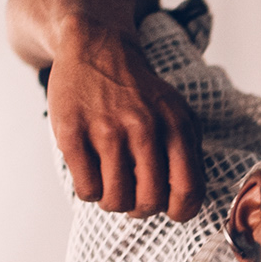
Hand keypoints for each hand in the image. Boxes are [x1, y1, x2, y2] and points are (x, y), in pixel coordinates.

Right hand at [47, 18, 202, 219]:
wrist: (98, 50)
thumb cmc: (141, 94)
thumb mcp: (177, 114)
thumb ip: (189, 154)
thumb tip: (187, 202)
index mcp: (176, 126)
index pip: (187, 191)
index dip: (179, 212)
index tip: (169, 209)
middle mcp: (143, 127)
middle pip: (149, 202)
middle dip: (141, 208)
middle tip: (134, 196)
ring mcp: (105, 130)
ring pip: (115, 200)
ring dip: (114, 202)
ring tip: (112, 185)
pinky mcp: (71, 132)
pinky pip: (86, 189)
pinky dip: (90, 191)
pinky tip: (92, 172)